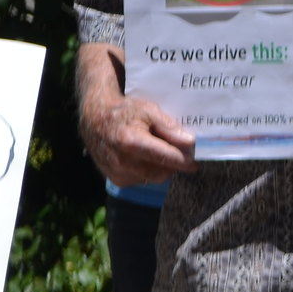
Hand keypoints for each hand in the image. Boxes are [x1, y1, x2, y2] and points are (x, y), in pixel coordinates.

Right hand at [79, 89, 195, 185]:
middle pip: (163, 171)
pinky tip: (146, 156)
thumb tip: (190, 141)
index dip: (184, 160)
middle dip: (174, 163)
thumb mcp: (148, 110)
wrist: (95, 122)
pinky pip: (143, 179)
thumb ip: (169, 127)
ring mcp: (119, 174)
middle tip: (180, 151)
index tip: (196, 161)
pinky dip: (149, 170)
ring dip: (162, 167)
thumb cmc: (124, 112)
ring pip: (154, 177)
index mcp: (132, 143)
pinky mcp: (117, 181)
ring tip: (160, 149)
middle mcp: (124, 163)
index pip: (166, 157)